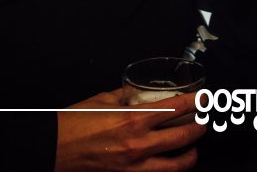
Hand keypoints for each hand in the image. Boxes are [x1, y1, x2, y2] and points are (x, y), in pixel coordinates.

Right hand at [54, 89, 206, 171]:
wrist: (51, 149)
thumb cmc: (73, 123)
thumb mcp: (103, 100)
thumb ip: (126, 95)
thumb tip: (139, 92)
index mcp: (133, 119)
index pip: (176, 109)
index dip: (196, 102)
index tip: (205, 97)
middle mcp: (138, 144)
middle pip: (184, 138)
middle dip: (199, 128)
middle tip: (203, 121)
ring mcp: (134, 166)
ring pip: (176, 166)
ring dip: (190, 155)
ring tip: (192, 148)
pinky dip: (167, 169)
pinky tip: (169, 162)